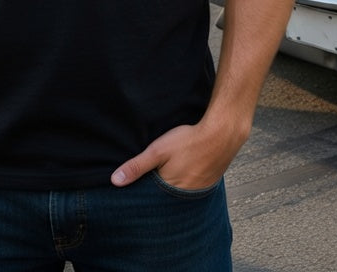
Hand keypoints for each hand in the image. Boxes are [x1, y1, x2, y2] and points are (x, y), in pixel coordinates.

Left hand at [110, 119, 243, 190]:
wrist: (221, 134)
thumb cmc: (188, 141)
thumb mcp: (158, 150)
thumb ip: (137, 166)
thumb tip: (115, 181)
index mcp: (170, 192)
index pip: (151, 201)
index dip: (142, 194)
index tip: (134, 190)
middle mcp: (184, 198)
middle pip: (164, 199)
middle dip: (156, 193)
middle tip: (152, 178)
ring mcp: (197, 192)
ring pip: (177, 195)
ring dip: (170, 188)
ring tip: (166, 175)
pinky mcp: (206, 185)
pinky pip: (190, 189)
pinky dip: (184, 183)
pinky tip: (182, 172)